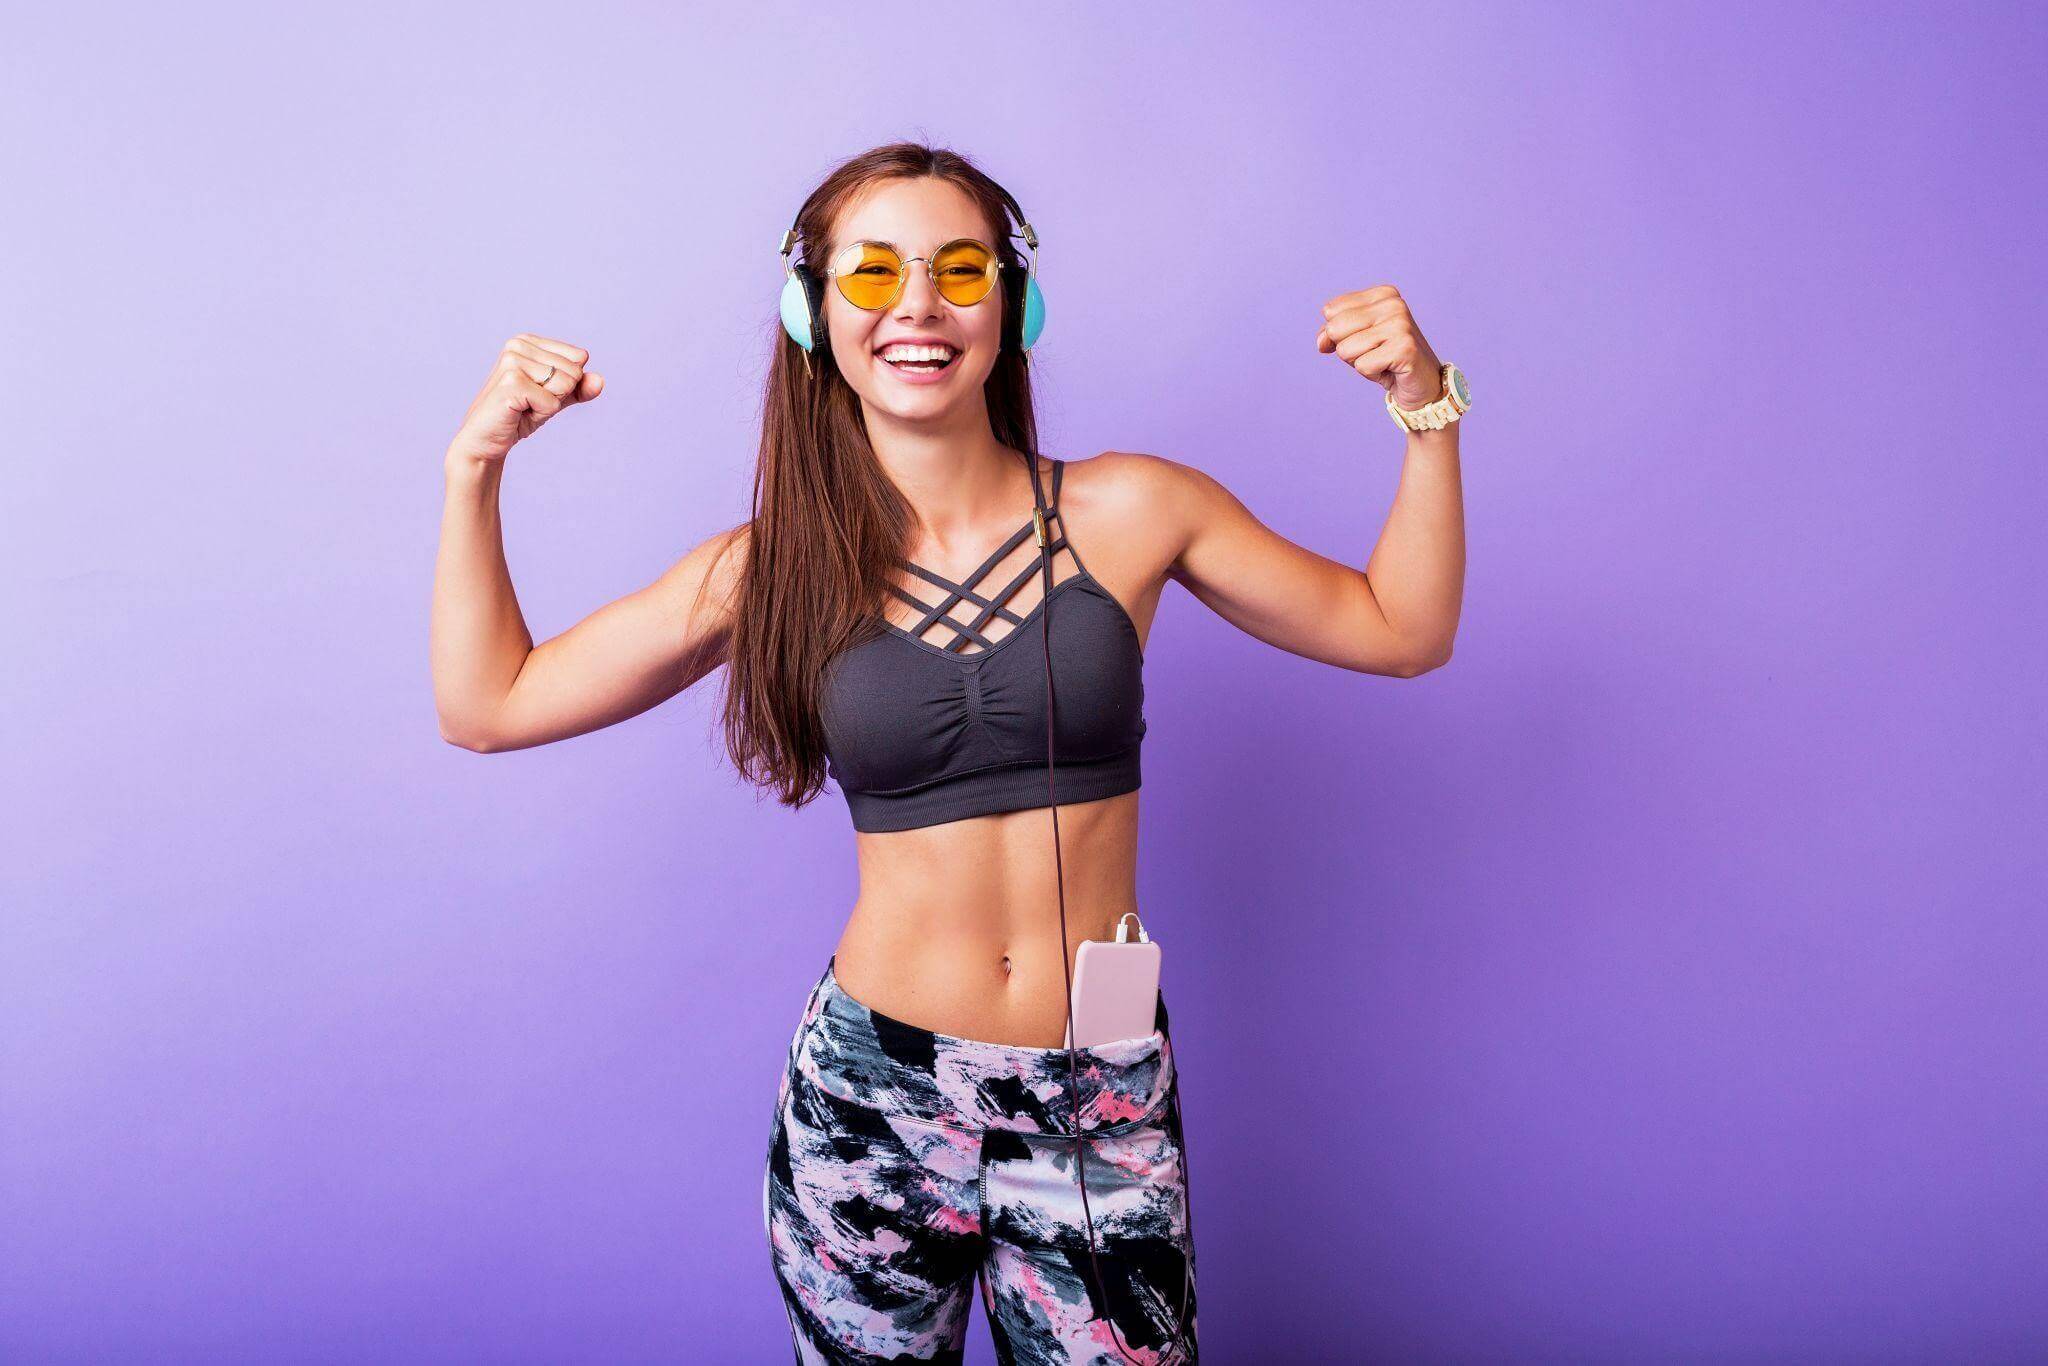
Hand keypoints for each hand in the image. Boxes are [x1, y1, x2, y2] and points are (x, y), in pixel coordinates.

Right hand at [446, 333, 604, 468]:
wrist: (485, 440)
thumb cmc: (519, 416)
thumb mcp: (555, 399)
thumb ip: (580, 388)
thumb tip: (600, 380)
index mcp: (528, 341)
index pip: (579, 358)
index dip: (566, 384)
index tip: (538, 392)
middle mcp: (518, 345)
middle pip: (574, 372)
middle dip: (557, 396)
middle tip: (529, 403)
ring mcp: (512, 361)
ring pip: (565, 386)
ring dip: (548, 405)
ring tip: (523, 407)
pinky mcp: (511, 383)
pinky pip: (552, 403)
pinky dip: (541, 415)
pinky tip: (518, 413)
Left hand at [1314, 285, 1443, 409]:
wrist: (1422, 384)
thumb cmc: (1386, 358)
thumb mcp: (1355, 339)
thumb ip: (1332, 333)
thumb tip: (1321, 342)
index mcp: (1382, 294)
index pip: (1331, 311)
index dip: (1337, 333)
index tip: (1364, 340)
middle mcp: (1393, 304)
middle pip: (1335, 328)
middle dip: (1346, 349)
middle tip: (1373, 353)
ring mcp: (1400, 325)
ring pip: (1345, 349)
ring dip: (1359, 362)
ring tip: (1382, 361)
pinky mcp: (1404, 348)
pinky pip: (1362, 365)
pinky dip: (1371, 374)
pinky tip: (1390, 369)